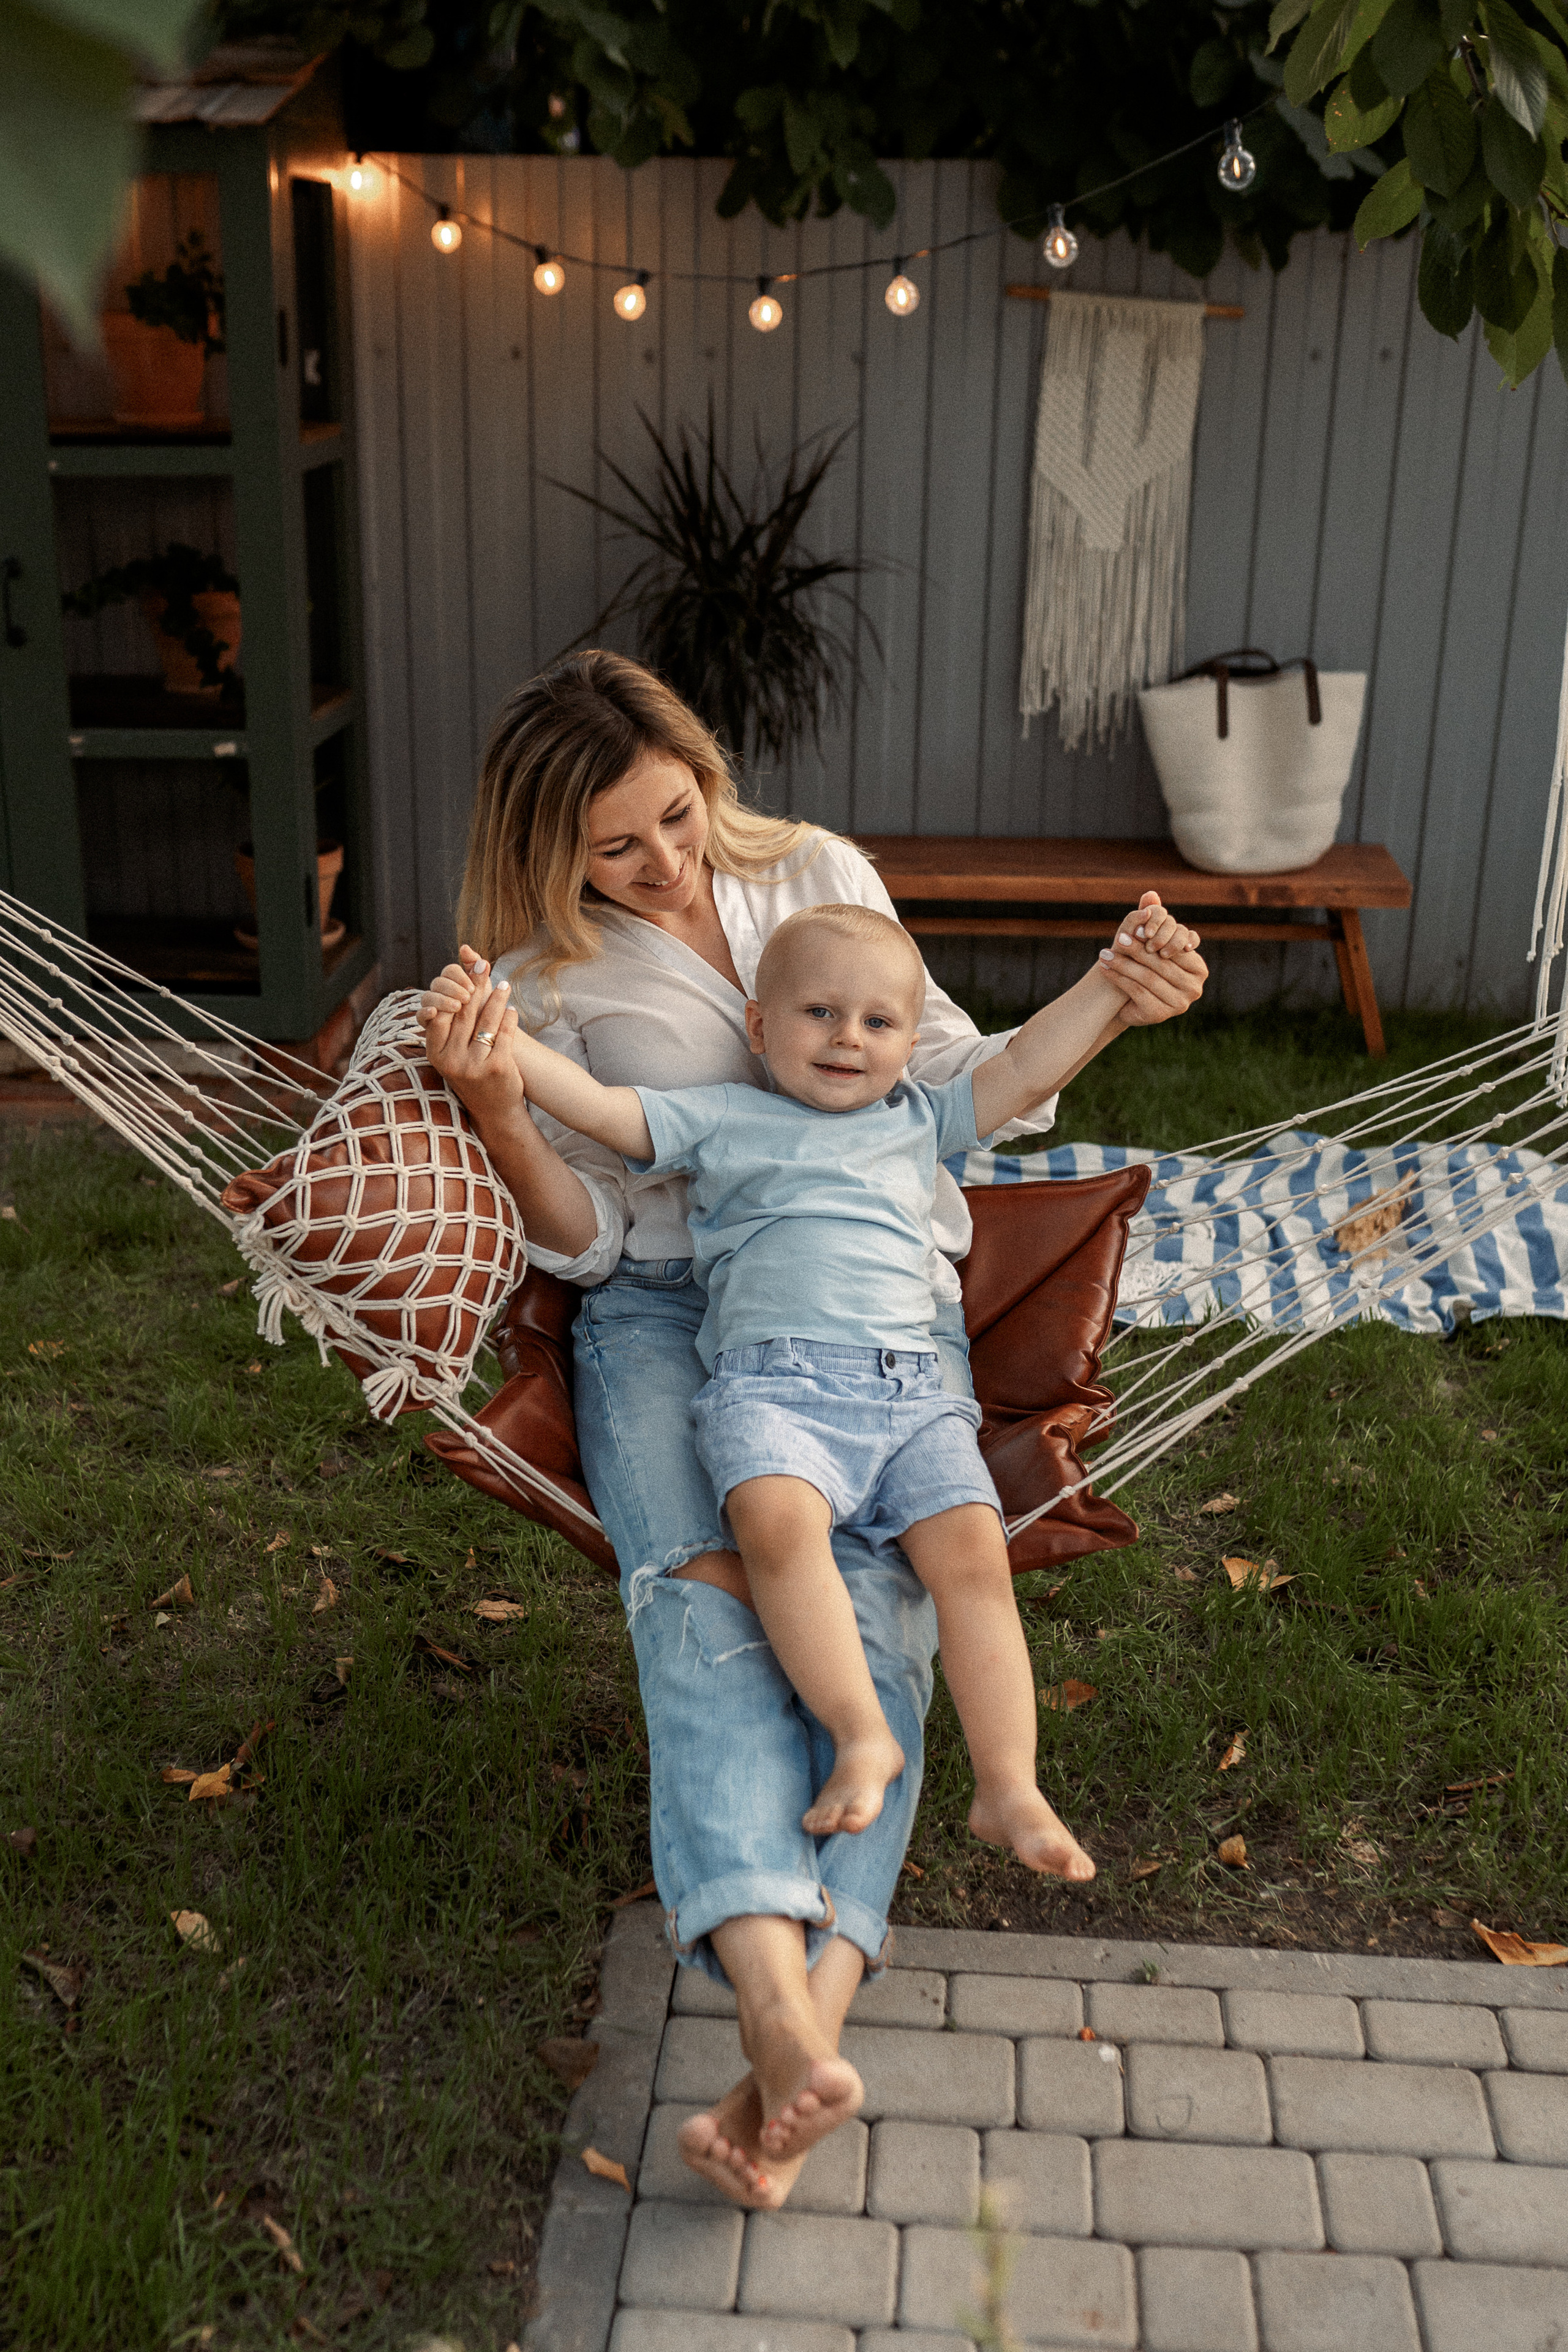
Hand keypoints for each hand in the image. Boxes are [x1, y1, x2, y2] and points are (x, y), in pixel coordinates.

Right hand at [417, 945, 526, 1120]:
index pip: (441, 1014)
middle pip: (464, 1014)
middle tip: (485, 967)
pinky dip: (509, 1018)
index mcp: (436, 1053)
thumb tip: (451, 986)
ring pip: (486, 1022)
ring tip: (504, 985)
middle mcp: (451, 1060)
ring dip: (496, 999)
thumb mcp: (453, 1052)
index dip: (454, 990)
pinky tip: (511, 1009)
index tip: (464, 973)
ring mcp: (474, 1066)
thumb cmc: (471, 1073)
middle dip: (476, 986)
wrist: (493, 1110)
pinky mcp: (497, 1068)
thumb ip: (451, 1022)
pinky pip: (504, 1034)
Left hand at [1097, 895, 1206, 1028]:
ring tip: (1104, 954)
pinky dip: (1119, 979)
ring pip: (1147, 978)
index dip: (1153, 937)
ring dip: (1123, 964)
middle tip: (1117, 939)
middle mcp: (1195, 989)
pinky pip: (1137, 992)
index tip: (1132, 928)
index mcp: (1199, 969)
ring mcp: (1180, 1004)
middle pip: (1160, 964)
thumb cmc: (1144, 967)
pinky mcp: (1161, 1015)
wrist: (1129, 1001)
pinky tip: (1104, 969)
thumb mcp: (1150, 943)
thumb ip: (1154, 918)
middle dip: (1136, 950)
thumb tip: (1149, 894)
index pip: (1175, 949)